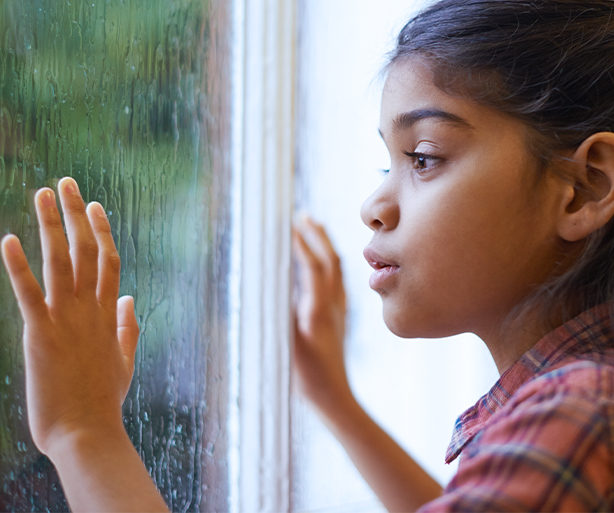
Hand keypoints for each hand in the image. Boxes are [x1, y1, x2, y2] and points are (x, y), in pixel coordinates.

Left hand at [0, 177, 137, 455]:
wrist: (88, 434)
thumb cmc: (103, 404)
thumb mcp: (123, 362)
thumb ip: (128, 327)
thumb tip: (132, 298)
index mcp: (109, 316)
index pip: (108, 262)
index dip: (101, 230)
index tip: (94, 205)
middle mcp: (91, 311)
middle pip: (87, 251)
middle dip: (76, 214)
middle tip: (66, 182)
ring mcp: (67, 320)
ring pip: (61, 261)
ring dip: (51, 224)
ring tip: (42, 193)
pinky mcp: (41, 333)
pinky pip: (28, 292)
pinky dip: (18, 265)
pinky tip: (8, 239)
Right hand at [292, 215, 352, 416]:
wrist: (335, 397)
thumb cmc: (308, 378)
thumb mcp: (289, 347)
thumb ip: (283, 318)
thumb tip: (274, 288)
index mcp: (320, 310)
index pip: (313, 267)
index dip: (302, 244)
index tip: (289, 224)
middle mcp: (334, 306)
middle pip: (331, 260)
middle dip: (318, 235)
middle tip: (302, 215)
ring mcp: (339, 310)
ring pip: (336, 269)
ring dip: (325, 245)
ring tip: (312, 228)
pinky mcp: (339, 317)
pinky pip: (337, 281)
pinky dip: (328, 262)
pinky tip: (321, 262)